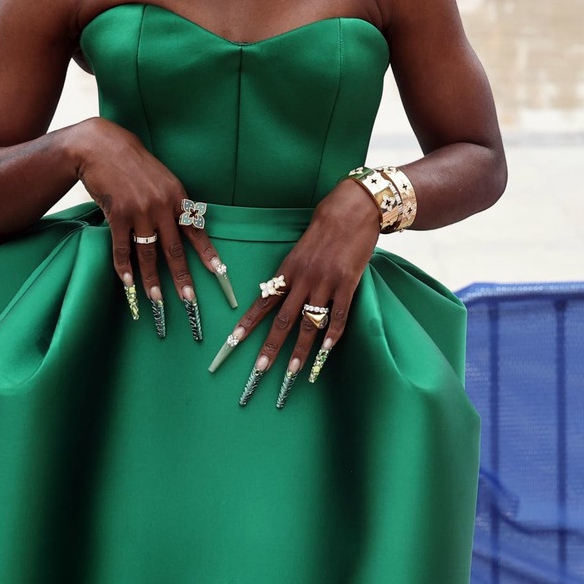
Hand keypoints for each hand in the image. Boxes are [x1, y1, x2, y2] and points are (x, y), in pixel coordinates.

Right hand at [71, 118, 223, 334]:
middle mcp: (162, 206)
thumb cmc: (134, 164)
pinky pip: (122, 247)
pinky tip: (128, 283)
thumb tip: (184, 226)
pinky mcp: (117, 215)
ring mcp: (139, 212)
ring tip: (157, 300)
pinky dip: (124, 267)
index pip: (196, 230)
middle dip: (182, 277)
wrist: (102, 147)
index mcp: (178, 196)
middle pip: (174, 249)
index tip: (220, 273)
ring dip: (152, 280)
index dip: (208, 253)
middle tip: (189, 300)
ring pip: (148, 253)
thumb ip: (173, 203)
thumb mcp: (163, 179)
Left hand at [219, 176, 379, 405]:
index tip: (231, 343)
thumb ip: (291, 274)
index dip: (247, 324)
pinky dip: (333, 335)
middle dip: (270, 348)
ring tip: (293, 373)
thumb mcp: (300, 250)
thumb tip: (279, 295)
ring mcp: (325, 283)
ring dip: (300, 351)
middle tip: (259, 371)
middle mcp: (302, 279)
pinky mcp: (347, 284)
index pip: (263, 303)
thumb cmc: (325, 228)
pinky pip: (339, 315)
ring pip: (309, 324)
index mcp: (287, 270)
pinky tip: (326, 352)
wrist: (352, 210)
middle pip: (282, 320)